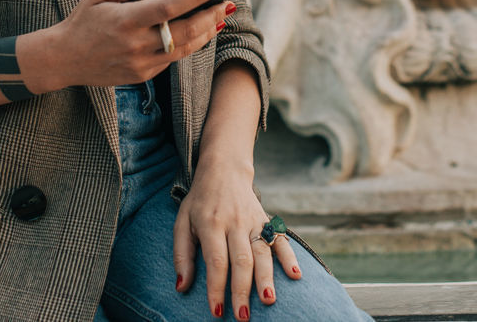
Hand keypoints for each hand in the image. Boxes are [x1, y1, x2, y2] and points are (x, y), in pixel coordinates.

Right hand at [39, 0, 233, 90]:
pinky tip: (199, 31)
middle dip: (209, 16)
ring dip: (205, 32)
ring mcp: (140, 64)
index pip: (167, 8)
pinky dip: (188, 44)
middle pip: (184, 32)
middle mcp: (135, 45)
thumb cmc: (84, 19)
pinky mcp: (142, 76)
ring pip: (184, 49)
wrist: (63, 59)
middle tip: (226, 3)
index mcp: (124, 20)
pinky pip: (172, 59)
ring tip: (219, 17)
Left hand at [174, 165, 300, 319]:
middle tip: (242, 316)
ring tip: (268, 300)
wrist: (224, 169)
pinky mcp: (267, 219)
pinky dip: (289, 257)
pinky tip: (295, 275)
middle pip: (241, 260)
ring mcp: (253, 220)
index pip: (216, 261)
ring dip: (267, 277)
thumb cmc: (200, 202)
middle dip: (242, 290)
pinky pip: (280, 239)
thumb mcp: (182, 222)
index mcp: (211, 224)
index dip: (217, 288)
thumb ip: (182, 255)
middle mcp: (234, 222)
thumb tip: (181, 287)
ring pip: (262, 251)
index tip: (217, 311)